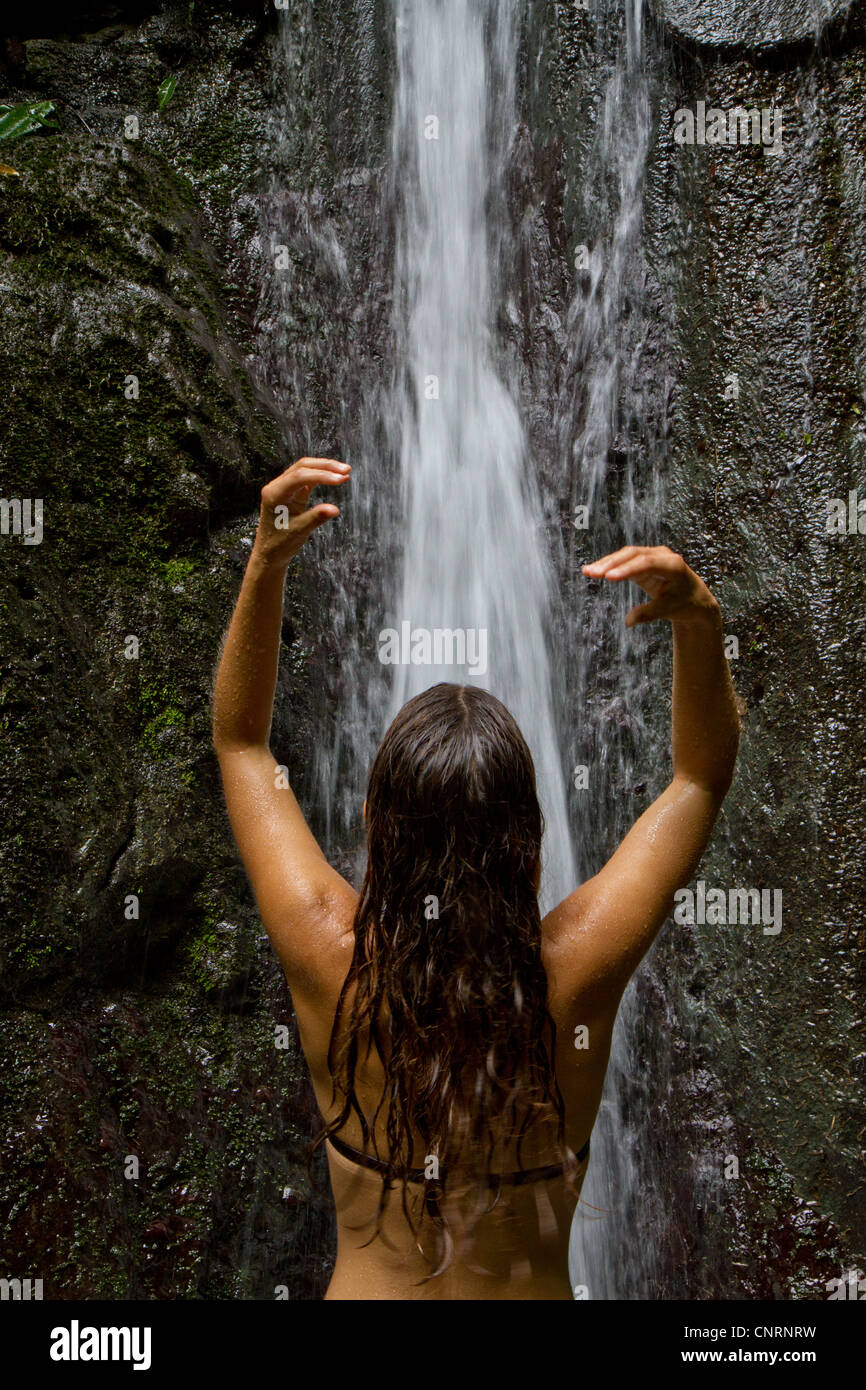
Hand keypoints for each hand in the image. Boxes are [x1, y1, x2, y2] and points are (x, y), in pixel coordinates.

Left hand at [252, 456, 350, 568]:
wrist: (270, 553)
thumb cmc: (280, 544)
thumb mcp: (299, 532)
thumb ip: (315, 518)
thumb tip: (334, 509)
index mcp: (274, 494)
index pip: (300, 476)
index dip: (322, 475)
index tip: (340, 479)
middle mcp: (277, 487)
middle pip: (303, 467)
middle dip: (325, 466)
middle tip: (346, 470)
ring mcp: (284, 488)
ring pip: (305, 469)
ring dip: (325, 468)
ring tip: (345, 472)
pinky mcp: (291, 493)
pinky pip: (306, 479)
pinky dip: (321, 477)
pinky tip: (334, 477)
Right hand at [582, 545, 718, 628]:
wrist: (694, 599)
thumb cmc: (685, 604)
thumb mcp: (669, 610)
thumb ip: (649, 614)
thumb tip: (628, 622)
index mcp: (673, 565)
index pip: (647, 563)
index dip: (627, 569)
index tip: (609, 577)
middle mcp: (663, 555)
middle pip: (633, 555)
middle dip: (611, 563)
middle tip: (592, 573)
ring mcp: (653, 555)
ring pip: (627, 555)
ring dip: (607, 563)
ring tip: (587, 571)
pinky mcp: (644, 560)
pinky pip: (625, 560)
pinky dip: (611, 565)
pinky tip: (596, 570)